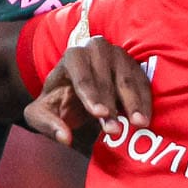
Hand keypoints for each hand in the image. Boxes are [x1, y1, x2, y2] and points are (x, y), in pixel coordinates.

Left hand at [20, 34, 149, 150]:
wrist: (75, 88)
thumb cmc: (58, 100)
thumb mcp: (42, 112)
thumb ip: (47, 124)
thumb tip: (64, 138)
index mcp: (72, 56)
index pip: (83, 77)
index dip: (91, 96)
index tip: (100, 114)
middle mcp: (96, 49)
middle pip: (106, 80)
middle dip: (111, 106)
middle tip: (115, 129)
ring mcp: (118, 54)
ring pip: (127, 79)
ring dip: (133, 103)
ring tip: (138, 124)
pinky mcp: (134, 65)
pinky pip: (142, 82)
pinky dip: (145, 101)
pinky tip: (145, 119)